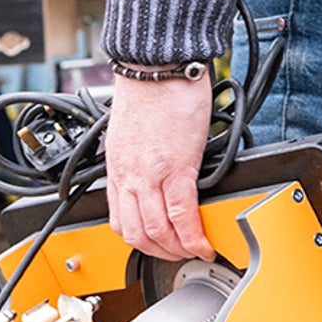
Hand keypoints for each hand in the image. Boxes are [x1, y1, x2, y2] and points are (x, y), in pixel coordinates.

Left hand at [104, 72, 215, 261]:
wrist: (156, 66)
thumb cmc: (149, 91)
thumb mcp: (130, 133)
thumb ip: (138, 158)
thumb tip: (155, 173)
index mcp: (117, 168)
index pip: (118, 218)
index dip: (137, 240)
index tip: (155, 246)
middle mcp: (128, 175)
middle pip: (135, 232)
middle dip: (158, 252)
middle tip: (177, 255)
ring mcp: (150, 174)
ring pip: (156, 230)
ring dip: (177, 249)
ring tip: (194, 251)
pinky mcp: (176, 167)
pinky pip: (182, 214)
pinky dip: (193, 235)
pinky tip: (204, 242)